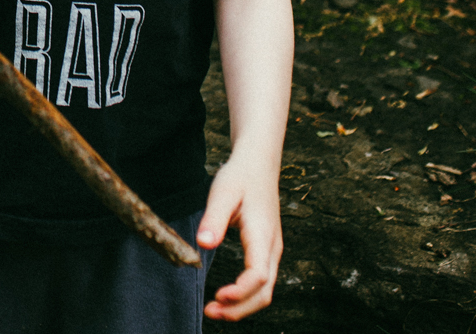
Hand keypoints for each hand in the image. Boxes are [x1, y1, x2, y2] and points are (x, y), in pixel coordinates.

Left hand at [198, 152, 282, 320]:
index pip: (258, 275)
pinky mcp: (266, 251)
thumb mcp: (223, 192)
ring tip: (214, 309)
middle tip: (210, 312)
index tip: (217, 296)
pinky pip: (261, 282)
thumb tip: (203, 245)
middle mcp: (272, 248)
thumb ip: (213, 218)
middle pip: (265, 292)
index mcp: (263, 235)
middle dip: (240, 308)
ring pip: (265, 291)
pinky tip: (226, 296)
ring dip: (242, 306)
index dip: (240, 292)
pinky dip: (245, 295)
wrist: (259, 164)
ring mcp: (272, 251)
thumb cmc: (240, 176)